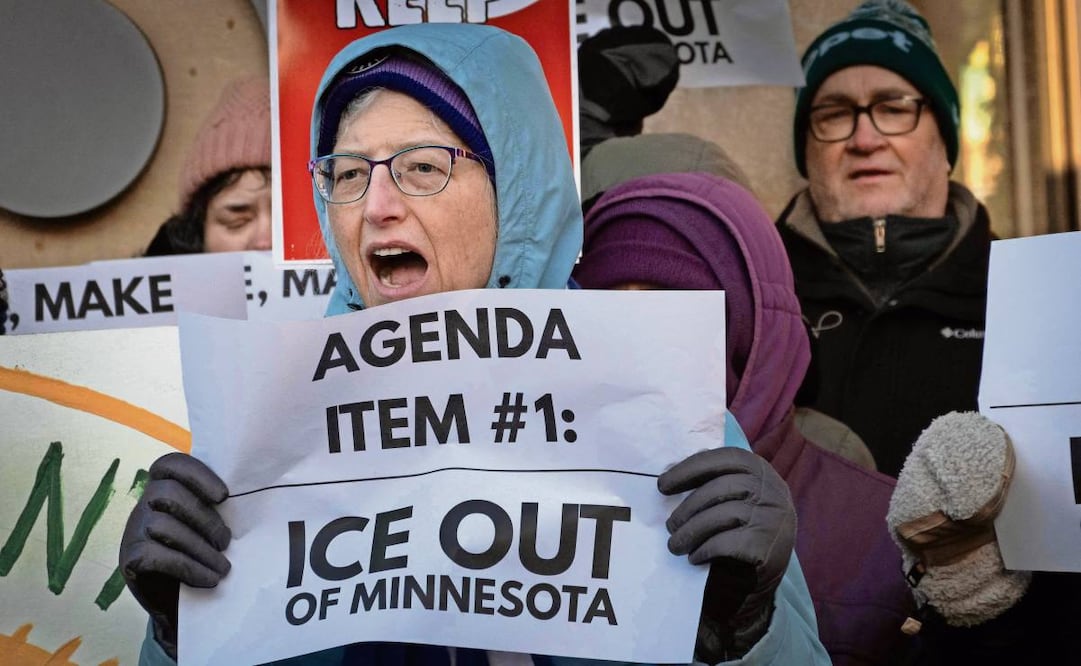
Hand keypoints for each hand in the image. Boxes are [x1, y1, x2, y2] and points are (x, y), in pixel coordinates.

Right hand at [119, 452, 231, 658]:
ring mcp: (134, 530)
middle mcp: (144, 504)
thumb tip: (256, 495)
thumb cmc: (203, 555)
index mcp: (165, 488)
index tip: (224, 496)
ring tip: (223, 568)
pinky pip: (156, 555)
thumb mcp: (211, 526)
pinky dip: (188, 567)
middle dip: (205, 519)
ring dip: (200, 549)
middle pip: (168, 494)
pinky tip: (208, 579)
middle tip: (227, 542)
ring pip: (163, 525)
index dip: (196, 474)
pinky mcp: (129, 558)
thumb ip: (220, 507)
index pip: (170, 464)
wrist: (180, 605)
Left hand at [658, 447, 795, 661]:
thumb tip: (670, 474)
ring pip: (723, 514)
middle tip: (669, 525)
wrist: (756, 585)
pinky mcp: (767, 548)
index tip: (662, 484)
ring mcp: (774, 520)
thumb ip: (714, 482)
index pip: (727, 458)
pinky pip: (726, 542)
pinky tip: (695, 557)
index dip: (691, 468)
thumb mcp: (733, 500)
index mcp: (763, 473)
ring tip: (675, 545)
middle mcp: (774, 493)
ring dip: (691, 531)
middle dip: (688, 506)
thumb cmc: (736, 535)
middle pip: (722, 487)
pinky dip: (705, 549)